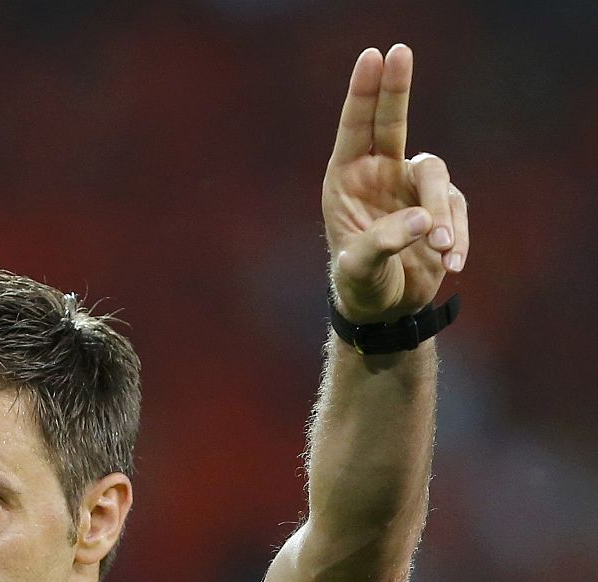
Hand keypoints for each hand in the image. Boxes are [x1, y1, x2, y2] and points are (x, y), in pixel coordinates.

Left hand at [324, 44, 469, 323]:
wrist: (384, 308)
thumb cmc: (359, 284)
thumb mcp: (359, 268)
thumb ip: (383, 242)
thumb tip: (423, 221)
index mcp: (346, 180)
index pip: (355, 128)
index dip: (364, 92)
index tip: (373, 56)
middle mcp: (379, 174)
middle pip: (393, 121)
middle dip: (396, 88)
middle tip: (401, 51)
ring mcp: (411, 187)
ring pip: (436, 178)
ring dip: (441, 214)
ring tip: (438, 251)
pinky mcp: (440, 206)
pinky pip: (455, 211)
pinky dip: (456, 237)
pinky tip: (451, 264)